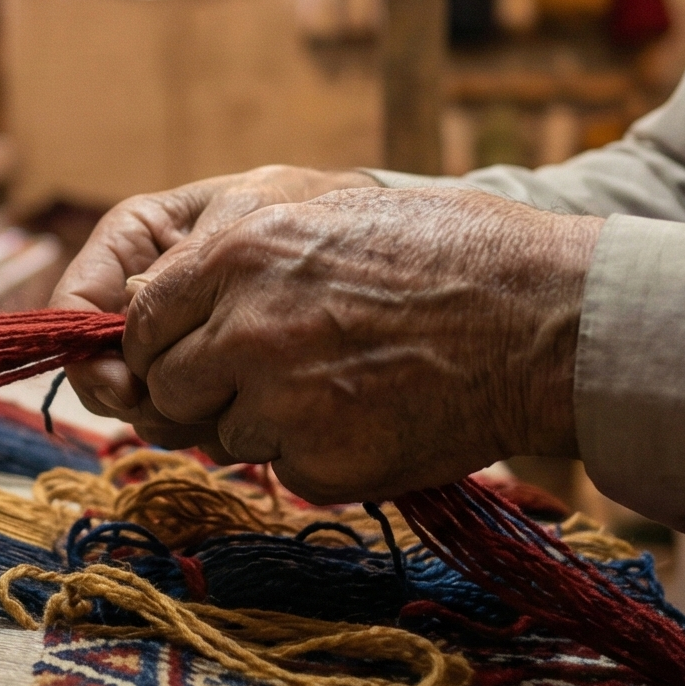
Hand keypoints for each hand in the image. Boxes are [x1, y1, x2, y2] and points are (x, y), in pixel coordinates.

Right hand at [51, 165, 380, 425]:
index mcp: (130, 240)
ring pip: (132, 399)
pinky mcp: (193, 371)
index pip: (74, 306)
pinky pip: (175, 410)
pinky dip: (198, 423)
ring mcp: (161, 338)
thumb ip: (189, 260)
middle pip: (95, 366)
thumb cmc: (294, 207)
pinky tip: (237, 415)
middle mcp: (134, 293)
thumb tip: (133, 312)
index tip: (123, 391)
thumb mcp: (245, 214)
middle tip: (178, 409)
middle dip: (129, 397)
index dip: (85, 356)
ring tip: (221, 409)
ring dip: (167, 416)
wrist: (347, 236)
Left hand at [117, 186, 601, 500]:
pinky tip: (375, 417)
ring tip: (344, 386)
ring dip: (266, 424)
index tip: (186, 354)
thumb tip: (159, 300)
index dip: (159, 345)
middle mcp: (245, 328)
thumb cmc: (449, 253)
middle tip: (262, 383)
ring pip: (225, 434)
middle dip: (202, 392)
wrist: (542, 318)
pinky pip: (285, 471)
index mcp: (238, 253)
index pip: (142, 321)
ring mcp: (282, 401)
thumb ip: (235, 259)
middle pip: (168, 388)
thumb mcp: (328, 214)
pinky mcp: (322, 463)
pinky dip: (319, 457)